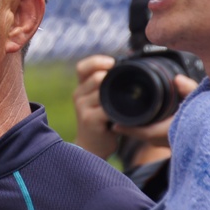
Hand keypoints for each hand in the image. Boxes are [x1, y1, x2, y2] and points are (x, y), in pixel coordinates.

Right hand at [73, 56, 197, 160]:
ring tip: (127, 102)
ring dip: (117, 95)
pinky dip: (118, 110)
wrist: (91, 148)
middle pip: (96, 76)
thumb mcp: (100, 100)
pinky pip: (106, 109)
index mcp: (82, 87)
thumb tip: (131, 67)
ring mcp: (82, 107)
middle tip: (127, 86)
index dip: (97, 62)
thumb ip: (108, 86)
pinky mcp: (89, 120)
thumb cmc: (101, 121)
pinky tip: (125, 114)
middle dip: (113, 79)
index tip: (113, 64)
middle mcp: (78, 94)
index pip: (83, 67)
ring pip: (102, 91)